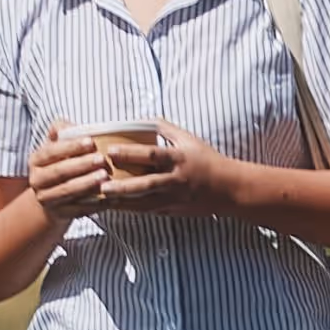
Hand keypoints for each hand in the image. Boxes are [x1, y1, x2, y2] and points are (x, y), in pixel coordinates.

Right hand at [26, 122, 112, 227]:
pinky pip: (78, 209)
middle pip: (59, 172)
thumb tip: (66, 125)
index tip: (91, 141)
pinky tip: (110, 197)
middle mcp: (37, 180)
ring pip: (68, 191)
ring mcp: (47, 199)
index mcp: (36, 160)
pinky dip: (94, 204)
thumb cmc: (60, 164)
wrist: (52, 199)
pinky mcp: (60, 214)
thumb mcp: (57, 146)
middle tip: (101, 159)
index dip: (70, 147)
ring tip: (105, 177)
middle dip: (81, 165)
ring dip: (87, 184)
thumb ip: (61, 132)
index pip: (51, 152)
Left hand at [93, 121, 238, 218]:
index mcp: (179, 158)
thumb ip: (165, 128)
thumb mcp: (189, 139)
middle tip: (101, 185)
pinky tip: (114, 208)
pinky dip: (130, 210)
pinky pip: (148, 211)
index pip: (152, 155)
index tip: (111, 150)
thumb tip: (141, 119)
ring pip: (144, 203)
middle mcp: (175, 180)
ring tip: (101, 201)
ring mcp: (174, 198)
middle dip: (123, 185)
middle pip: (145, 184)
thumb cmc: (207, 160)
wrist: (228, 188)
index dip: (131, 152)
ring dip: (122, 202)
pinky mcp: (172, 211)